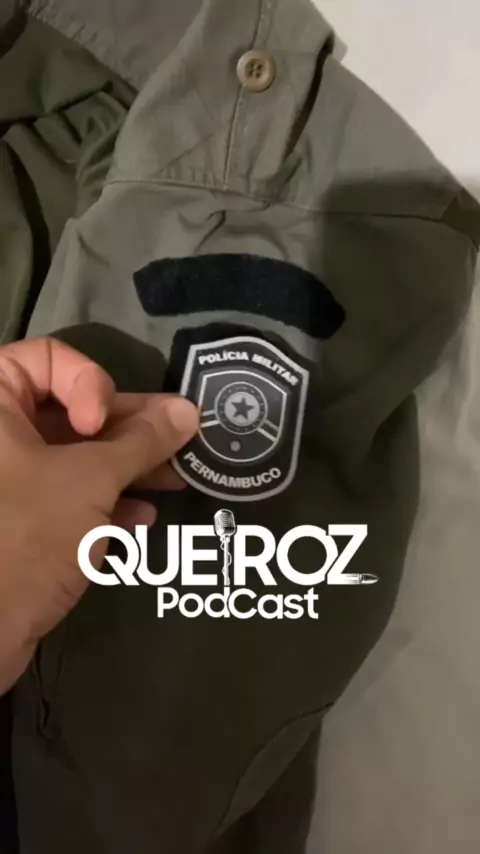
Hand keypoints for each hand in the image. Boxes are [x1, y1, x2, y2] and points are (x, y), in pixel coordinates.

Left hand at [0, 337, 198, 694]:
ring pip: (73, 456)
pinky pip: (65, 495)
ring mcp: (8, 482)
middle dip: (129, 427)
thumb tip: (189, 410)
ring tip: (179, 476)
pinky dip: (103, 500)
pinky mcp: (19, 524)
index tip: (102, 424)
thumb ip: (143, 441)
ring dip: (127, 465)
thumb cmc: (26, 532)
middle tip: (181, 439)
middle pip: (69, 410)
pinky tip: (142, 516)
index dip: (88, 382)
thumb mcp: (91, 479)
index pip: (47, 358)